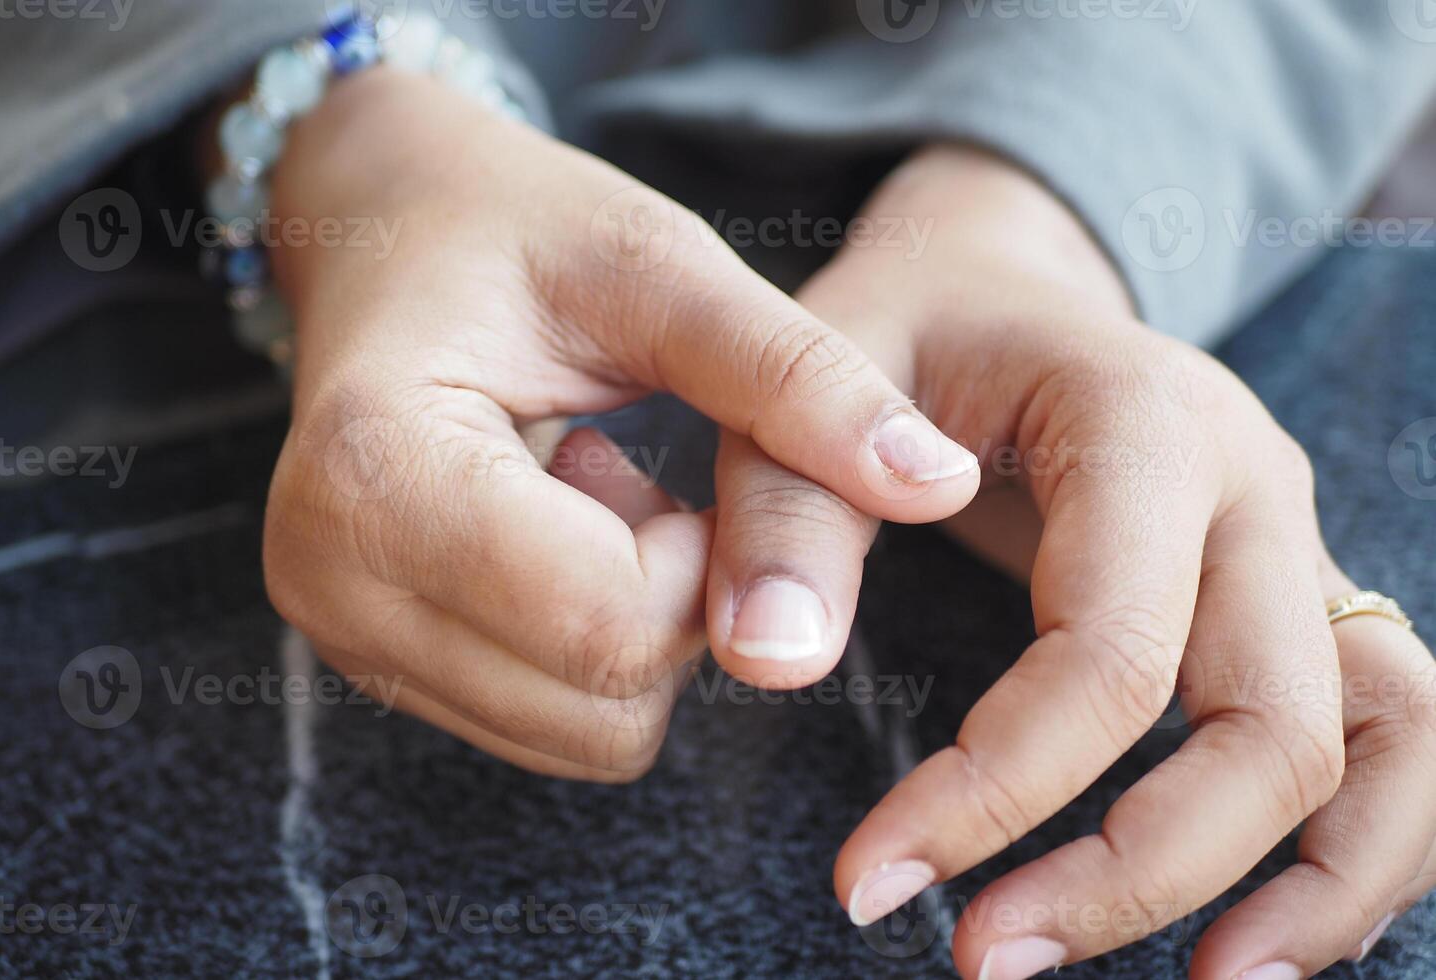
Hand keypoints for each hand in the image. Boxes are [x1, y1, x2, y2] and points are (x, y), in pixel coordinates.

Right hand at [258, 69, 980, 781]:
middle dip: (677, 599)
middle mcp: (330, 577)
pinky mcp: (373, 657)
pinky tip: (559, 531)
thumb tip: (942, 483)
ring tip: (588, 491)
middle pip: (603, 699)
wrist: (384, 230)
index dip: (704, 562)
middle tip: (640, 474)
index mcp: (376, 467)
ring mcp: (342, 631)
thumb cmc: (515, 227)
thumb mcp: (663, 269)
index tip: (686, 466)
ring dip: (638, 622)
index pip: (608, 624)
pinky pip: (552, 722)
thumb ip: (797, 381)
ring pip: (586, 733)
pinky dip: (595, 643)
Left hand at [710, 145, 1435, 975]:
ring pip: (1386, 743)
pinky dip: (1357, 847)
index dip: (996, 791)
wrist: (1003, 281)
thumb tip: (773, 665)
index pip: (1110, 654)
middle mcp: (1255, 489)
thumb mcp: (811, 382)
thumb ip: (784, 513)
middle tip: (982, 957)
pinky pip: (1393, 734)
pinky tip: (1253, 931)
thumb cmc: (903, 329)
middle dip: (1135, 872)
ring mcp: (1297, 544)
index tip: (869, 880)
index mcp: (1142, 425)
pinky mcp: (1297, 597)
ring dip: (1314, 889)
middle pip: (1270, 727)